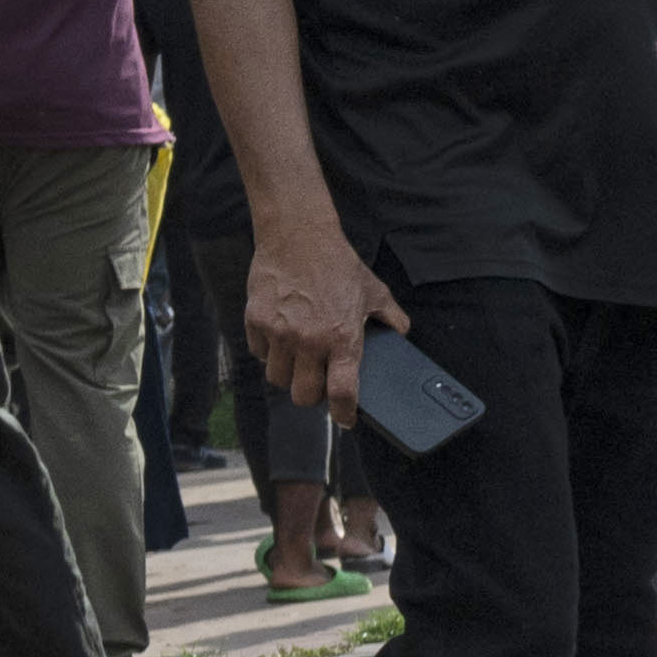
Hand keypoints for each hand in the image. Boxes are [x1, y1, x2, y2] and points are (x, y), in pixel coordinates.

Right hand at [243, 227, 385, 419]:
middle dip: (311, 396)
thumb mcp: (376, 292)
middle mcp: (309, 341)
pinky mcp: (255, 321)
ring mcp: (279, 332)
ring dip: (288, 375)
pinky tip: (280, 338)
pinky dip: (269, 352)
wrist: (298, 237)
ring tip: (298, 360)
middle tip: (317, 383)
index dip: (343, 413)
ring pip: (277, 379)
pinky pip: (259, 353)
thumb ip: (391, 318)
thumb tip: (402, 334)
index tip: (345, 419)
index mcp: (342, 339)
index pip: (341, 392)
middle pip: (303, 396)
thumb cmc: (339, 265)